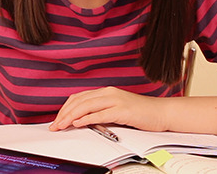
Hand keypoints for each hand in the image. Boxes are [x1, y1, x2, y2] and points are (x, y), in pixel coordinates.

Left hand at [49, 86, 168, 131]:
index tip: (58, 119)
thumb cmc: (141, 113)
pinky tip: (78, 123)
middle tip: (55, 125)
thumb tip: (82, 120)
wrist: (162, 112)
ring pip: (86, 106)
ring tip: (61, 125)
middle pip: (79, 101)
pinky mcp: (122, 110)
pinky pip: (100, 114)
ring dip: (71, 116)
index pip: (79, 97)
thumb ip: (101, 111)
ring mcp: (116, 100)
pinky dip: (86, 118)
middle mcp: (109, 93)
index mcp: (106, 91)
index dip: (66, 108)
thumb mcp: (117, 109)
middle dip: (64, 113)